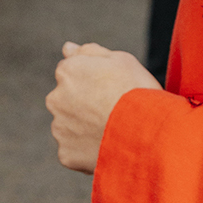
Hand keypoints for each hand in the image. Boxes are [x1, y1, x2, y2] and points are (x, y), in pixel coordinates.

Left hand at [46, 41, 160, 172]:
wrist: (146, 134)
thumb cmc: (138, 92)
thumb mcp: (122, 60)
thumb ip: (90, 52)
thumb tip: (67, 48)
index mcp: (67, 72)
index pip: (71, 73)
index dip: (94, 81)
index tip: (112, 89)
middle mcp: (56, 98)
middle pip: (67, 100)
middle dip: (84, 104)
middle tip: (113, 111)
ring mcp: (59, 128)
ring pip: (70, 126)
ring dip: (85, 128)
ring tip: (113, 131)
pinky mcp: (66, 154)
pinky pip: (74, 151)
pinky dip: (87, 150)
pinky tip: (108, 147)